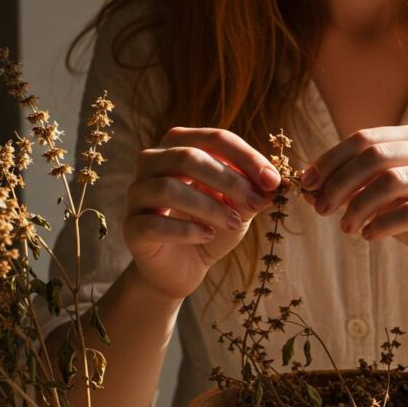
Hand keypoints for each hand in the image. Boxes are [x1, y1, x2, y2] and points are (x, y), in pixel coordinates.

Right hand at [123, 127, 281, 298]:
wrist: (182, 267)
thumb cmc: (210, 225)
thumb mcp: (238, 206)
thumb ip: (253, 191)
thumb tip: (274, 183)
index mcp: (178, 145)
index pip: (214, 139)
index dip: (247, 158)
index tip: (273, 181)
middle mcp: (151, 162)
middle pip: (187, 157)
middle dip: (229, 180)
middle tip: (256, 203)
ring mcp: (137, 194)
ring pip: (169, 188)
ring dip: (209, 206)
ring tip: (235, 223)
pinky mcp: (132, 227)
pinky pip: (155, 223)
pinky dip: (187, 230)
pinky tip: (208, 235)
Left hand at [301, 123, 407, 286]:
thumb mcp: (386, 199)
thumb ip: (356, 187)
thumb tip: (308, 186)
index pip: (365, 138)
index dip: (331, 159)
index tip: (306, 183)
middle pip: (376, 155)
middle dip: (340, 182)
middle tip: (320, 208)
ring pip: (392, 181)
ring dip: (358, 206)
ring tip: (345, 228)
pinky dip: (383, 225)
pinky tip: (369, 236)